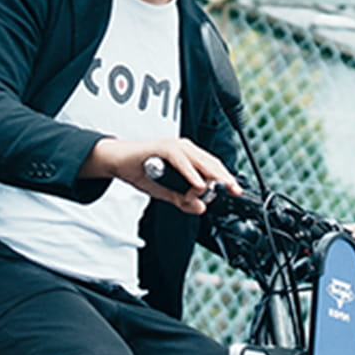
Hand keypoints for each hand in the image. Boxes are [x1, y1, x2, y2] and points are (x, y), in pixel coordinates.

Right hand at [85, 136, 239, 214]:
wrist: (118, 162)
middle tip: (234, 190)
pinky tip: (198, 184)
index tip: (235, 191)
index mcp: (189, 156)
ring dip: (208, 178)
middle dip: (224, 178)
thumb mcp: (166, 192)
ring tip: (216, 190)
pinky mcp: (163, 147)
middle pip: (211, 163)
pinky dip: (190, 173)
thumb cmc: (141, 171)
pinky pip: (181, 161)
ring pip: (199, 161)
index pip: (212, 167)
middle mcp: (185, 148)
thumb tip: (201, 208)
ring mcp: (175, 146)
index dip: (225, 178)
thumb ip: (183, 200)